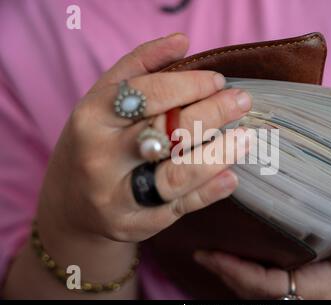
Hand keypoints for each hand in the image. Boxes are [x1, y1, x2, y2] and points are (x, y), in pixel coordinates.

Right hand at [37, 33, 252, 243]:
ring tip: (245, 139)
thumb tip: (181, 40)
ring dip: (217, 156)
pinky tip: (230, 178)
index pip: (147, 94)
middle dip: (212, 113)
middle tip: (241, 101)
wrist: (72, 203)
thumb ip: (140, 66)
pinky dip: (208, 192)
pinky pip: (178, 208)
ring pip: (176, 176)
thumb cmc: (96, 141)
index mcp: (92, 118)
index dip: (189, 85)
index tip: (217, 80)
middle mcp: (101, 159)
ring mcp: (117, 196)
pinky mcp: (134, 224)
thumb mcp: (104, 98)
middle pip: (167, 133)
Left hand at [193, 210, 330, 298]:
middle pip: (258, 293)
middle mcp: (309, 293)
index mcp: (326, 286)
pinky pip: (267, 282)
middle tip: (201, 253)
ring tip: (208, 254)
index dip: (241, 274)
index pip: (274, 287)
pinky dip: (245, 271)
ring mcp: (304, 288)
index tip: (214, 255)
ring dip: (232, 275)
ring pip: (259, 291)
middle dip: (227, 275)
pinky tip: (231, 254)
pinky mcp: (300, 278)